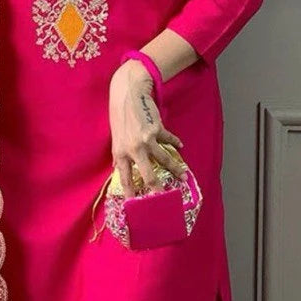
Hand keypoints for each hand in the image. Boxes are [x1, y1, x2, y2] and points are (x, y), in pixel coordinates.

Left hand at [108, 60, 185, 198]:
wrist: (128, 95)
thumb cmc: (120, 118)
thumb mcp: (116, 139)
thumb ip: (121, 154)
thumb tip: (121, 168)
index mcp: (121, 153)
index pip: (126, 178)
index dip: (131, 193)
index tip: (136, 206)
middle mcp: (134, 149)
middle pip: (148, 174)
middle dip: (157, 188)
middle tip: (164, 198)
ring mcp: (147, 140)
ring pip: (165, 159)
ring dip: (176, 169)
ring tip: (184, 176)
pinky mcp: (158, 129)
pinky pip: (169, 140)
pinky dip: (175, 143)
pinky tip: (180, 147)